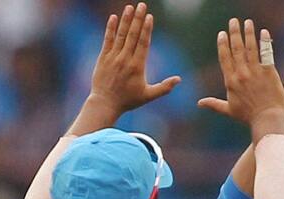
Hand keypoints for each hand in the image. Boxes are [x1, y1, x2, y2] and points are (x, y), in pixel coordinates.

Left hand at [87, 3, 181, 118]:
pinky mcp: (103, 58)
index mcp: (137, 66)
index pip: (143, 43)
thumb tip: (179, 79)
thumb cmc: (128, 101)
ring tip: (130, 7)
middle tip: (142, 5)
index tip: (149, 16)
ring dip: (126, 20)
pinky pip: (108, 40)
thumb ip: (164, 87)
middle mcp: (125, 59)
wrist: (105, 104)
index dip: (146, 29)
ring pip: (121, 35)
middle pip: (133, 35)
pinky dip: (110, 29)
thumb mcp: (148, 96)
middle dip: (138, 19)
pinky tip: (113, 18)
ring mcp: (113, 57)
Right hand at [198, 19, 283, 130]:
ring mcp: (255, 72)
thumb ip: (214, 104)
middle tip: (233, 21)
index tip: (222, 33)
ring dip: (248, 33)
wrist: (266, 119)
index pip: (225, 58)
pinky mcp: (269, 72)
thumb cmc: (248, 116)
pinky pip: (266, 54)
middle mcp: (242, 74)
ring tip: (247, 22)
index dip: (222, 44)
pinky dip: (265, 42)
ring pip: (250, 48)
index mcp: (231, 81)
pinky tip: (264, 32)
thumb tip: (199, 103)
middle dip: (234, 33)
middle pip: (236, 49)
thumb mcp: (228, 110)